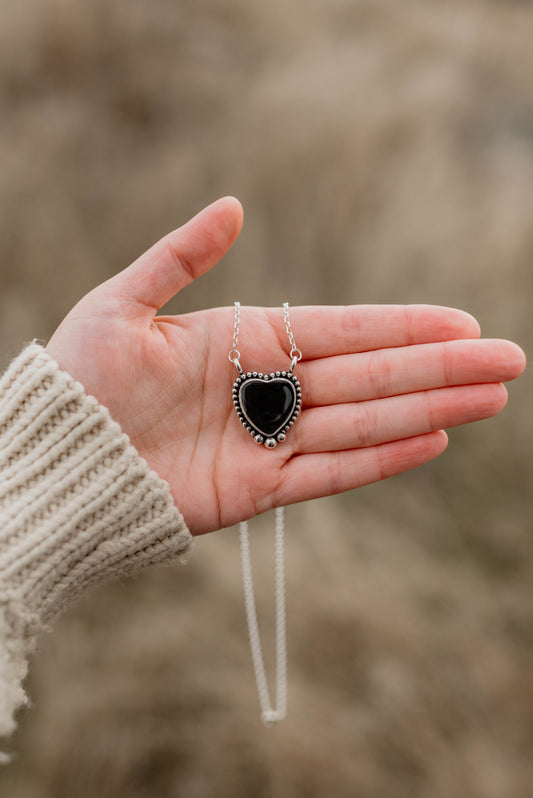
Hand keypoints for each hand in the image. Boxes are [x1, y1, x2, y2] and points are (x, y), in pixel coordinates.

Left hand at [46, 197, 525, 533]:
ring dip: (427, 409)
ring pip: (363, 422)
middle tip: (508, 361)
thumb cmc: (79, 377)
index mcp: (245, 340)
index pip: (341, 330)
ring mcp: (267, 442)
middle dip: (439, 369)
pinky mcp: (257, 491)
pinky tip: (432, 440)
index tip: (460, 323)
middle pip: (369, 375)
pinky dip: (380, 457)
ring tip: (488, 398)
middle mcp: (267, 390)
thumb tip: (232, 206)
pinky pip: (331, 471)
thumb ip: (180, 257)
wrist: (55, 457)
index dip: (402, 327)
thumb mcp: (123, 303)